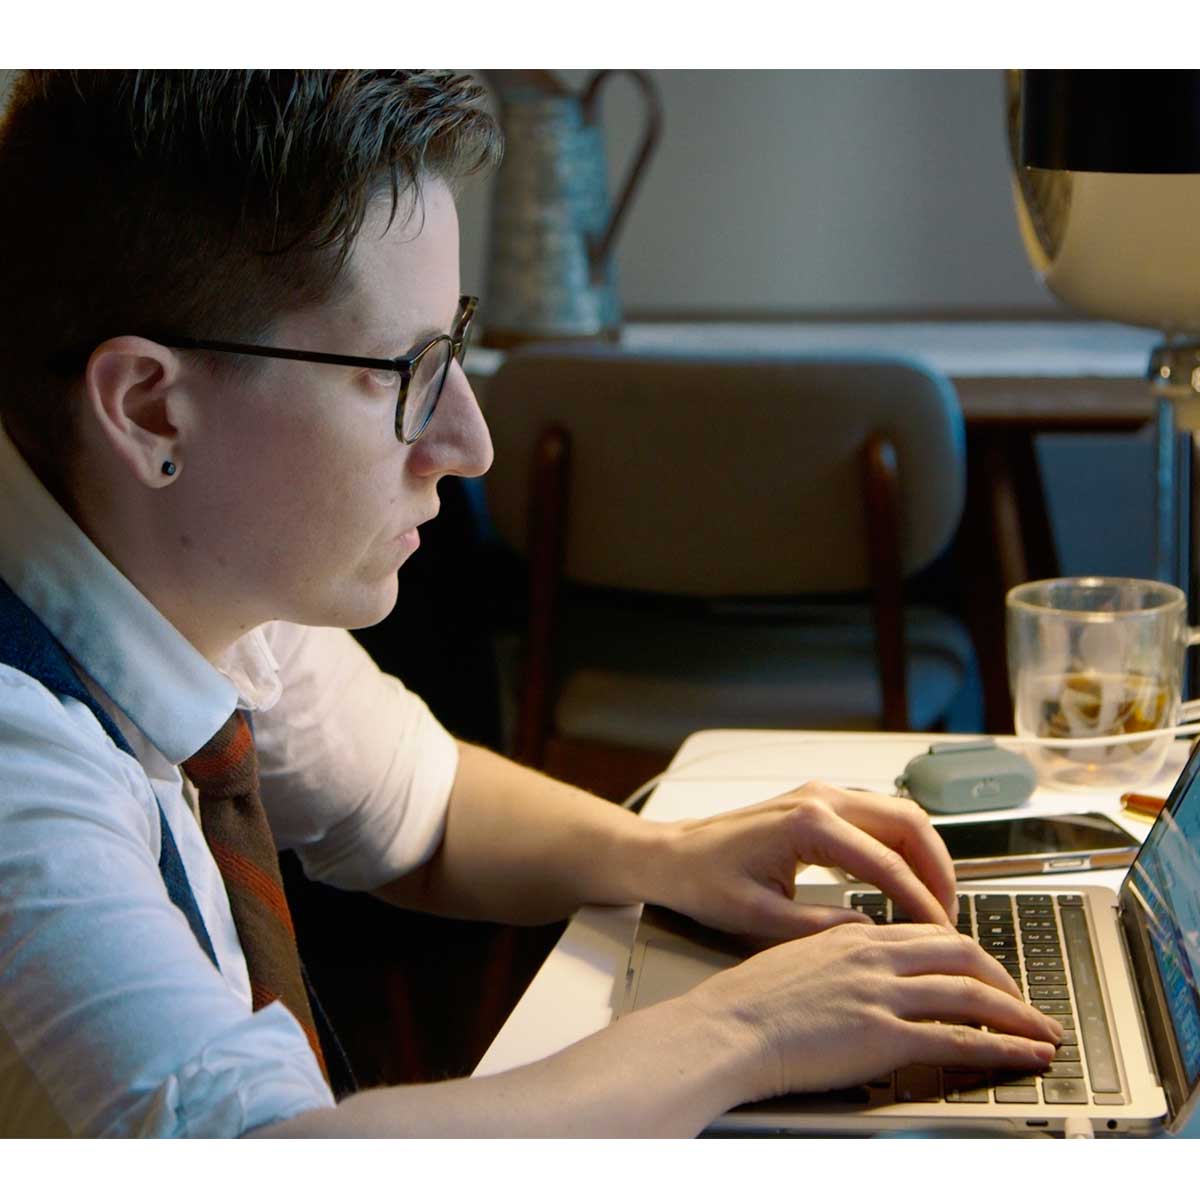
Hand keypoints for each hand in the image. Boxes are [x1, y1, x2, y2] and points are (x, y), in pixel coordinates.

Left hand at [648, 782, 956, 940]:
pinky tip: (906, 882)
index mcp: (808, 824)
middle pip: (909, 823)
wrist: (672, 855)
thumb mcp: (758, 918)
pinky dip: (903, 847)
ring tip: (936, 903)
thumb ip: (820, 929)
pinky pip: (878, 818)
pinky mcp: (818, 802)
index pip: (887, 863)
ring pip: (899, 816)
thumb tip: (873, 936)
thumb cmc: (704, 882)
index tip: (939, 934)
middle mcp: (822, 798)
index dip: (920, 902)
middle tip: (950, 916)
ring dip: (925, 855)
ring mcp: (821, 794)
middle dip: (939, 869)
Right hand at [684, 921, 1062, 1099]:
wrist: (726, 1025)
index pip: (929, 933)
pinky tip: (1023, 1056)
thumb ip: (835, 949)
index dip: (968, 952)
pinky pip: (958, 1039)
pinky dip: (1001, 1048)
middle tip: (1026, 1001)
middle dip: (1005, 978)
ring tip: (1043, 1032)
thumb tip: (860, 950)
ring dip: (1018, 1015)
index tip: (986, 971)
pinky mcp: (883, 1035)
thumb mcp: (795, 953)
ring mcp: (881, 994)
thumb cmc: (748, 999)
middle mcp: (875, 956)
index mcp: (854, 934)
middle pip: (962, 954)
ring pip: (971, 994)